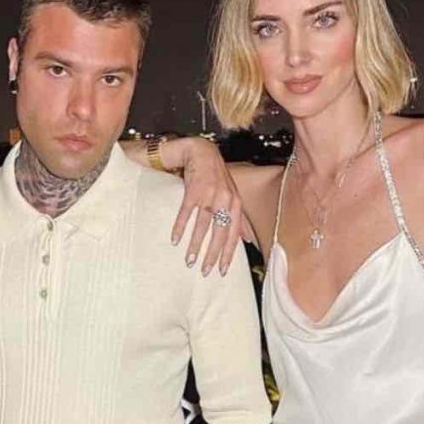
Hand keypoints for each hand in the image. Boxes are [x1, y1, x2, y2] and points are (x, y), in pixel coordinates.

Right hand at [169, 138, 253, 275]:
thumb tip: (247, 239)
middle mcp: (225, 200)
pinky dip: (180, 227)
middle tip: (205, 271)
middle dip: (212, 254)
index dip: (228, 253)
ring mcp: (209, 195)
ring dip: (195, 245)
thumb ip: (239, 218)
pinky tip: (175, 239)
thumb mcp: (233, 196)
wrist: (201, 153)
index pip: (234, 234)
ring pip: (202, 226)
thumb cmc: (217, 178)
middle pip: (219, 233)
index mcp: (236, 204)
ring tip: (189, 260)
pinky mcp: (193, 190)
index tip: (222, 270)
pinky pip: (186, 212)